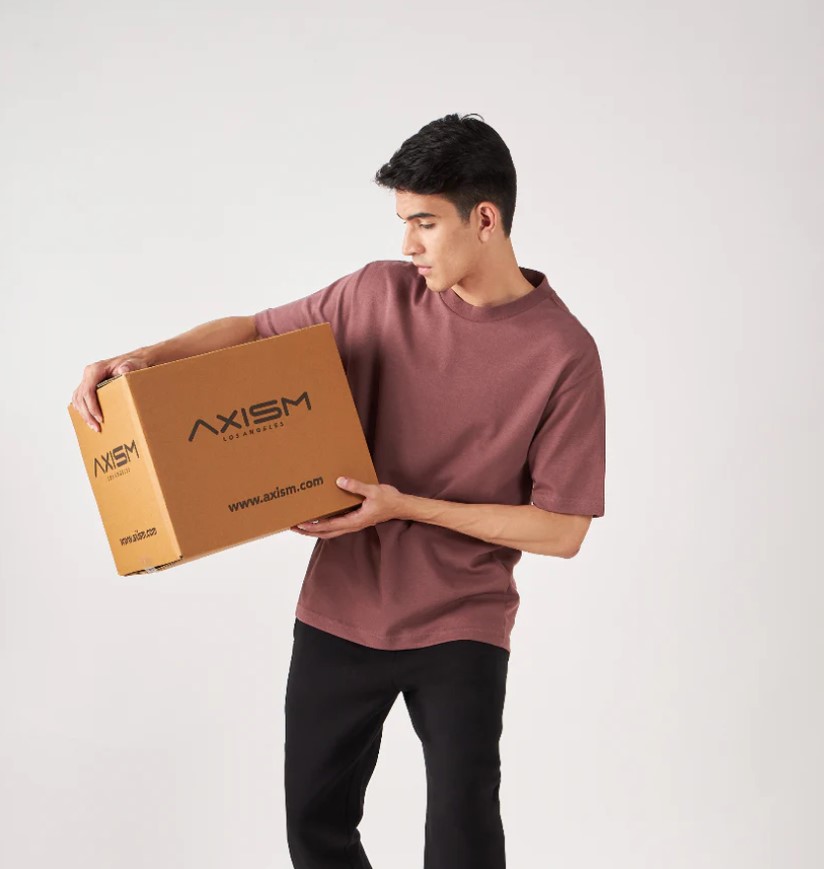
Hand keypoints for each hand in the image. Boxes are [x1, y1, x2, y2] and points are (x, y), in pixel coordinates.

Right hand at [71, 353, 148, 431]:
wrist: (133, 362)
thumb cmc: (133, 363)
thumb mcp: (134, 364)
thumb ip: (129, 366)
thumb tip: (123, 370)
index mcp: (95, 369)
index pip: (87, 390)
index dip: (91, 406)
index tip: (100, 418)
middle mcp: (89, 374)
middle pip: (80, 397)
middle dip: (87, 414)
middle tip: (96, 427)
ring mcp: (87, 380)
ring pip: (78, 399)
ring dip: (84, 414)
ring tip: (94, 427)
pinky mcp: (89, 386)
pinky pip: (80, 399)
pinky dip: (83, 410)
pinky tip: (90, 419)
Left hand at [291, 477, 405, 538]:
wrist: (401, 507)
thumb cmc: (388, 500)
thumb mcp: (372, 491)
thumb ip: (356, 486)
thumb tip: (339, 481)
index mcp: (354, 521)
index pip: (329, 526)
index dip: (313, 526)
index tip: (300, 524)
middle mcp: (352, 525)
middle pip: (325, 533)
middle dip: (309, 531)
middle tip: (293, 526)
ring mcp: (353, 524)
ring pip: (330, 531)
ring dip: (315, 530)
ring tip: (301, 525)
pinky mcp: (355, 520)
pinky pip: (336, 525)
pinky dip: (324, 525)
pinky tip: (318, 518)